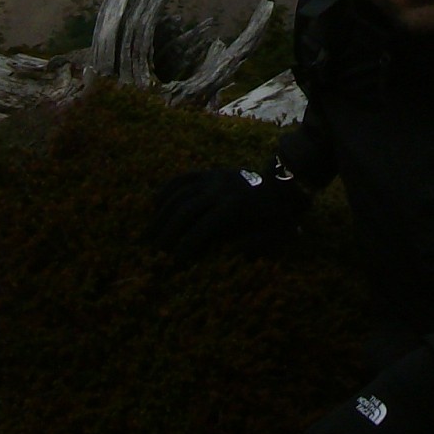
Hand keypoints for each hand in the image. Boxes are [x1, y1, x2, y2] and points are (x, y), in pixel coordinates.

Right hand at [147, 164, 305, 257]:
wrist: (281, 182)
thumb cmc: (278, 214)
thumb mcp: (276, 232)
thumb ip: (258, 244)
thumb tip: (235, 253)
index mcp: (234, 207)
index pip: (202, 229)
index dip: (187, 246)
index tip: (176, 262)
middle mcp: (219, 190)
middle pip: (185, 210)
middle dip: (169, 231)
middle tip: (157, 250)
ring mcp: (213, 178)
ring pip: (179, 194)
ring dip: (163, 213)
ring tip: (152, 233)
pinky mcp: (209, 172)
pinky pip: (182, 178)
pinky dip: (167, 189)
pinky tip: (155, 203)